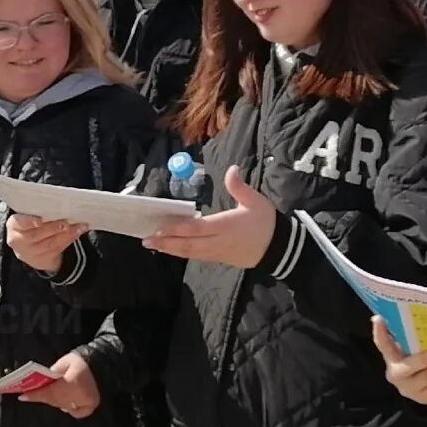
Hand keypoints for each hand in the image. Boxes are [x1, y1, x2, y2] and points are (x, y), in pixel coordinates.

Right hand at [5, 214, 84, 274]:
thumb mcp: (30, 215)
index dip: (29, 222)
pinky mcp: (41, 261)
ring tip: (78, 226)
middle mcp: (18, 241)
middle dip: (53, 228)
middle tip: (66, 222)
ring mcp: (29, 254)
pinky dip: (69, 240)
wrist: (29, 245)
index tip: (40, 221)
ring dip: (66, 235)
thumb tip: (59, 204)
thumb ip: (39, 211)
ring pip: (49, 244)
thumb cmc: (32, 224)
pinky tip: (77, 232)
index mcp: (14, 225)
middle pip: (37, 235)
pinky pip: (57, 251)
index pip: (20, 223)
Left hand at [22, 352, 99, 418]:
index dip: (36, 395)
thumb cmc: (79, 361)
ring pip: (63, 405)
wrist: (99, 363)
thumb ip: (53, 373)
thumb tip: (39, 383)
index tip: (22, 396)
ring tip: (41, 396)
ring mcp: (88, 400)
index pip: (51, 391)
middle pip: (55, 400)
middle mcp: (82, 393)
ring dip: (52, 401)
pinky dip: (67, 408)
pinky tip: (63, 403)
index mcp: (75, 380)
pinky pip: (76, 412)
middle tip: (27, 396)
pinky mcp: (92, 404)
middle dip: (41, 397)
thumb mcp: (64, 362)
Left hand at [142, 166, 273, 268]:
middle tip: (147, 240)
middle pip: (189, 244)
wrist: (279, 248)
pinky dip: (182, 253)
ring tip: (153, 245)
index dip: (178, 229)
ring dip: (171, 249)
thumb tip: (232, 169)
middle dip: (167, 243)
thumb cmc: (266, 222)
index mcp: (227, 225)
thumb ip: (240, 187)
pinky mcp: (219, 258)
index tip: (160, 227)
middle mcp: (219, 241)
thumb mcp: (256, 201)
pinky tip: (171, 249)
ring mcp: (218, 252)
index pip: (198, 228)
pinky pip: (197, 256)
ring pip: (191, 252)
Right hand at [371, 317, 426, 405]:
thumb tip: (393, 316)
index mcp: (391, 360)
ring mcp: (412, 389)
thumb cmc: (415, 364)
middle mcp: (397, 375)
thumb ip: (406, 337)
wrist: (420, 391)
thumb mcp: (408, 352)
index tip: (379, 319)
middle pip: (411, 366)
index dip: (379, 333)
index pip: (383, 345)